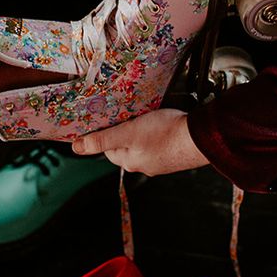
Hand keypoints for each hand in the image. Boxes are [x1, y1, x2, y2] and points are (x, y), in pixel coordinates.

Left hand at [71, 109, 209, 175]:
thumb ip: (102, 139)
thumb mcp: (128, 132)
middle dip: (126, 128)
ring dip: (142, 129)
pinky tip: (163, 122)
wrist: (200, 137)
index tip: (109, 117)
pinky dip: (158, 131)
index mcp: (130, 162)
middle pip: (125, 144)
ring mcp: (161, 160)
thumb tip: (76, 148)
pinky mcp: (174, 153)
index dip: (106, 131)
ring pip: (142, 142)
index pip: (108, 147)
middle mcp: (145, 164)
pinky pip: (159, 141)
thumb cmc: (165, 133)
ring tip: (147, 115)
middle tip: (130, 113)